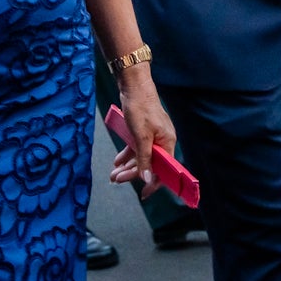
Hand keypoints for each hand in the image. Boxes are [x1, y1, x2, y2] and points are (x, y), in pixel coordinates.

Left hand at [109, 69, 176, 198]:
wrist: (134, 86)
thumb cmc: (140, 109)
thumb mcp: (141, 136)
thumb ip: (144, 158)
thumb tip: (148, 179)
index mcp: (167, 142)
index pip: (165, 169)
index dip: (154, 182)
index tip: (143, 193)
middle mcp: (162, 141)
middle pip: (150, 164)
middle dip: (133, 174)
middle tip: (116, 180)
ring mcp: (153, 136)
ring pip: (141, 157)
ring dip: (127, 166)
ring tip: (113, 174)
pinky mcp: (144, 131)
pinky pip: (137, 148)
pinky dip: (127, 155)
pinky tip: (117, 161)